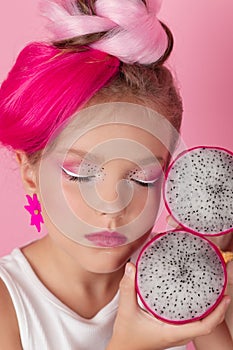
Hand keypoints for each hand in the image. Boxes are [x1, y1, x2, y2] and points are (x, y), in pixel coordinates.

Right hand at [107, 263, 230, 349]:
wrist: (122, 349)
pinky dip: (200, 315)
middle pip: (207, 326)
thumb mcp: (126, 311)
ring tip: (214, 296)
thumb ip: (128, 288)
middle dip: (218, 311)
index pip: (203, 326)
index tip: (224, 298)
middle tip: (223, 292)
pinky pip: (192, 324)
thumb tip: (131, 267)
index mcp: (172, 332)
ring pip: (200, 326)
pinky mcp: (171, 332)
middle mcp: (177, 335)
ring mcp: (175, 335)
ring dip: (211, 313)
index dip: (217, 313)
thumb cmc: (126, 335)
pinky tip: (196, 302)